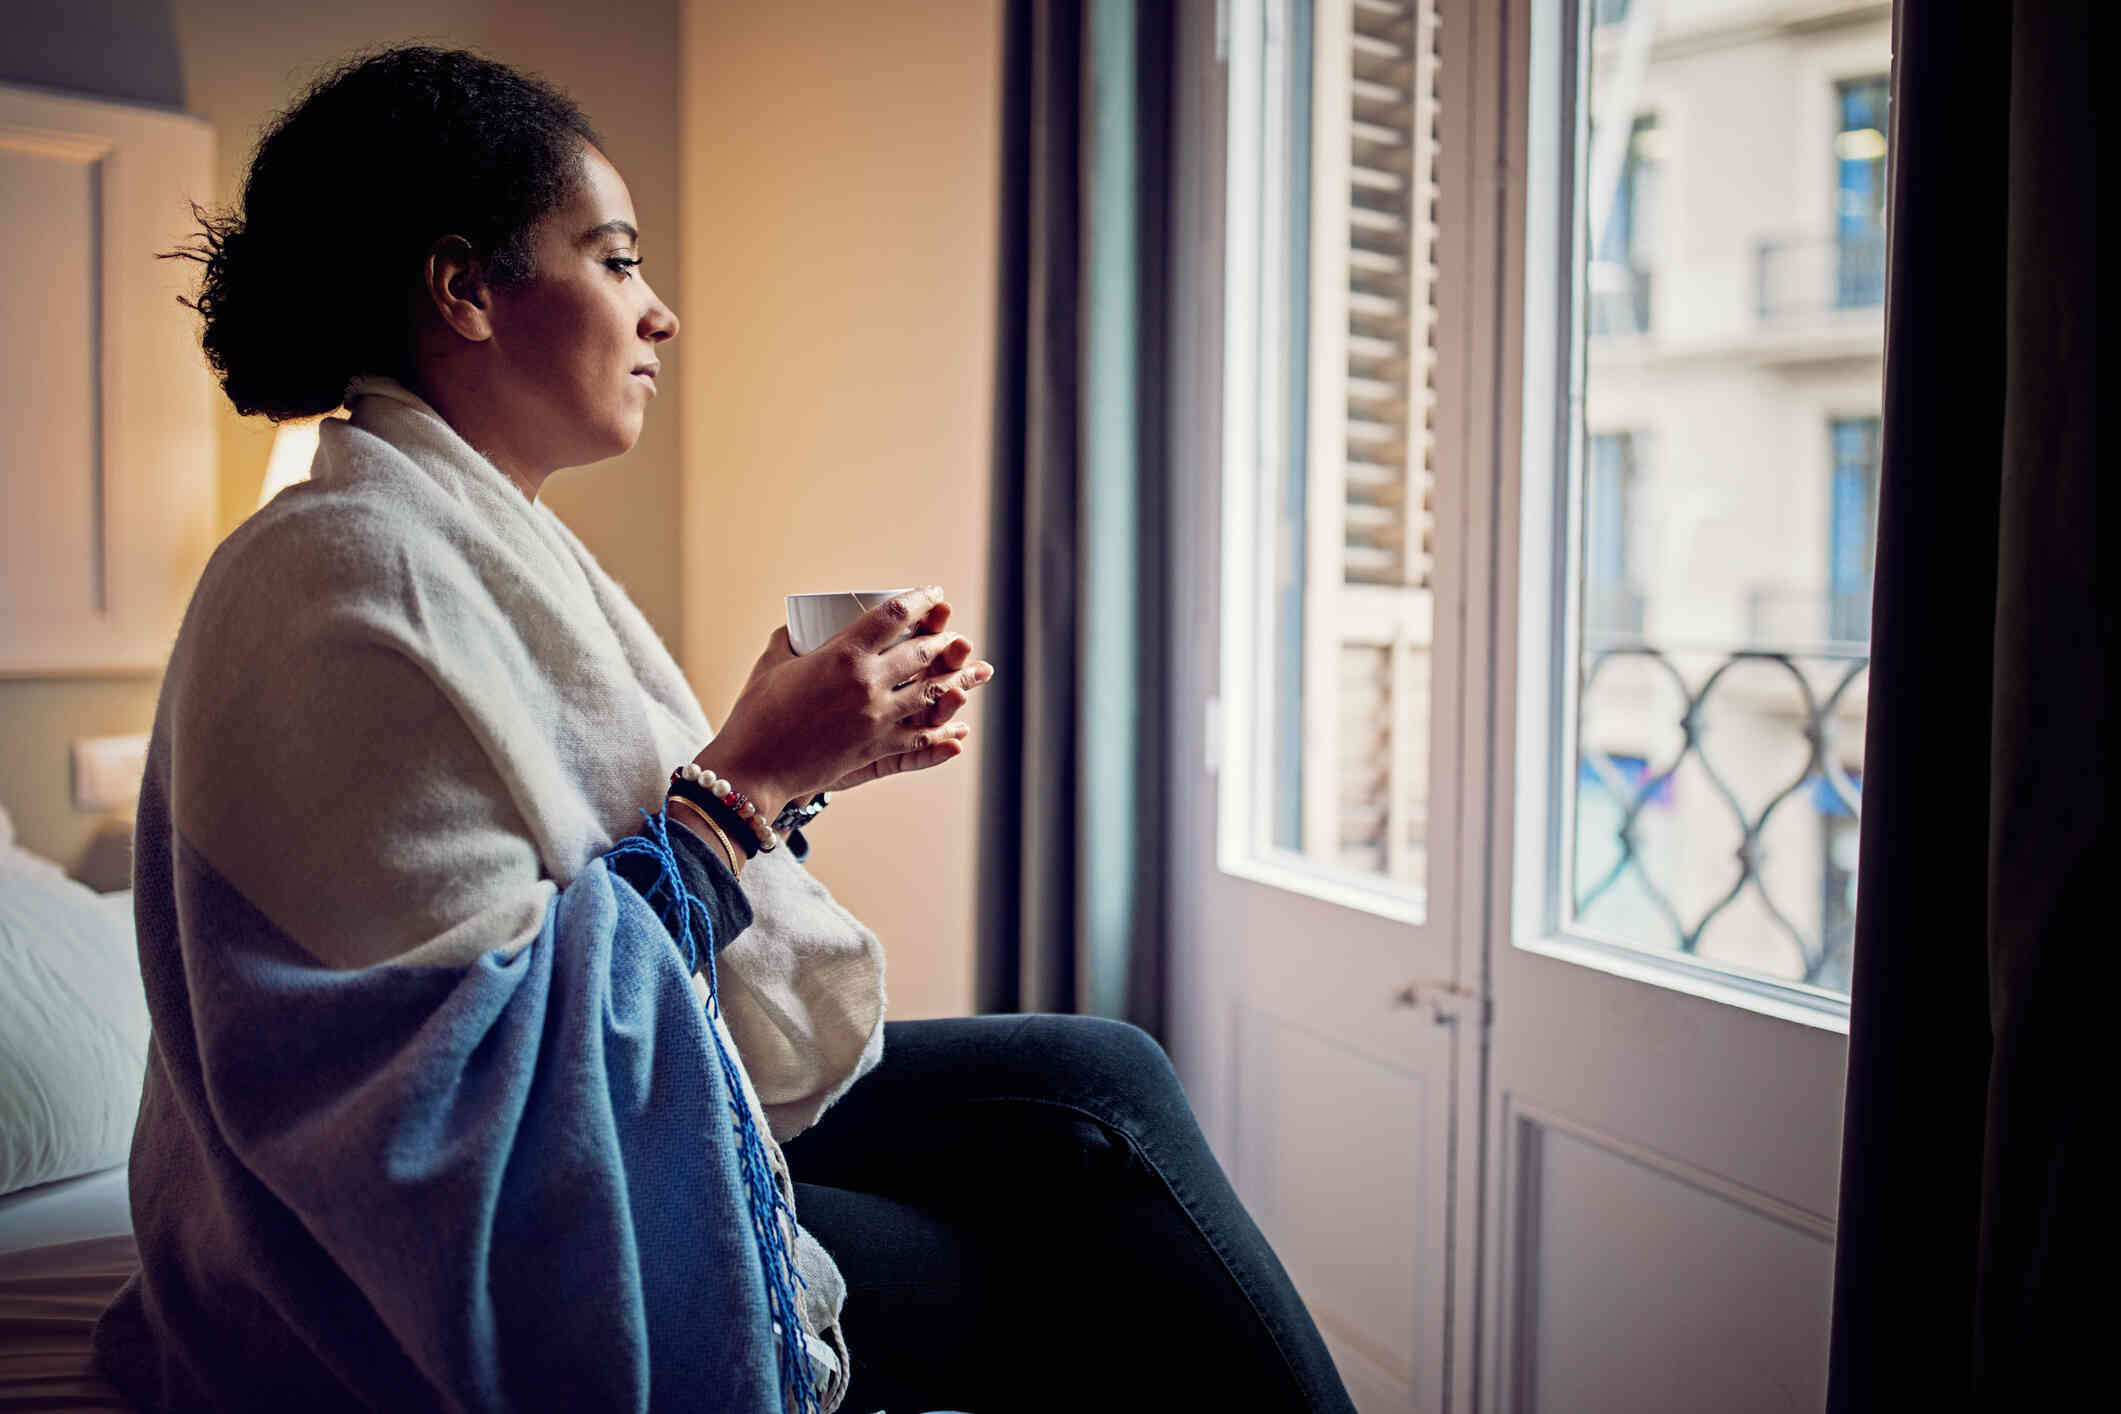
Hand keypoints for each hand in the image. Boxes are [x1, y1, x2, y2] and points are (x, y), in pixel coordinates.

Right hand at [695, 587, 996, 814]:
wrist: (754, 769)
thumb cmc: (756, 713)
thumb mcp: (773, 663)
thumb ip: (791, 639)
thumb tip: (799, 627)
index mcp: (843, 655)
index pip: (894, 616)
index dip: (920, 600)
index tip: (933, 594)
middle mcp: (868, 684)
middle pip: (922, 653)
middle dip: (944, 639)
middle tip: (953, 633)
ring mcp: (877, 719)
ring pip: (931, 693)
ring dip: (955, 680)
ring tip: (970, 670)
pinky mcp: (877, 749)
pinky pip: (921, 738)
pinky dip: (943, 733)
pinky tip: (958, 729)